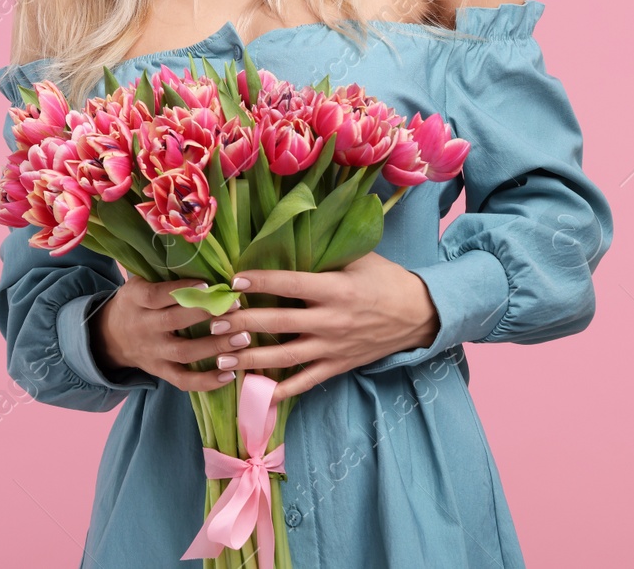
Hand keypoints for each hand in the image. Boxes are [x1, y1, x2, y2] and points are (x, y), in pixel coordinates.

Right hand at [90, 272, 241, 392]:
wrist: (111, 337)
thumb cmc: (135, 303)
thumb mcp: (138, 284)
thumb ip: (163, 276)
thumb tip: (202, 260)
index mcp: (136, 300)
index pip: (156, 295)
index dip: (182, 290)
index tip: (209, 284)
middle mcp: (143, 327)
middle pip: (174, 322)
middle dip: (207, 314)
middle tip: (237, 307)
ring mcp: (153, 352)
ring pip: (184, 352)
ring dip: (215, 346)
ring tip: (243, 338)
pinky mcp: (160, 371)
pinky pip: (183, 380)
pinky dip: (206, 381)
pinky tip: (230, 375)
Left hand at [218, 252, 439, 400]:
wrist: (421, 315)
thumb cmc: (385, 280)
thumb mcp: (358, 258)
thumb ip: (323, 255)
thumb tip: (284, 239)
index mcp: (334, 289)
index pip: (289, 284)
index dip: (258, 282)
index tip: (231, 281)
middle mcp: (331, 320)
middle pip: (278, 323)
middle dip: (241, 324)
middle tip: (212, 323)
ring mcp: (333, 348)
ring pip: (285, 357)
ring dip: (250, 359)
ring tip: (220, 359)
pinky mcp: (338, 366)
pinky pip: (305, 382)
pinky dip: (281, 391)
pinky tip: (256, 394)